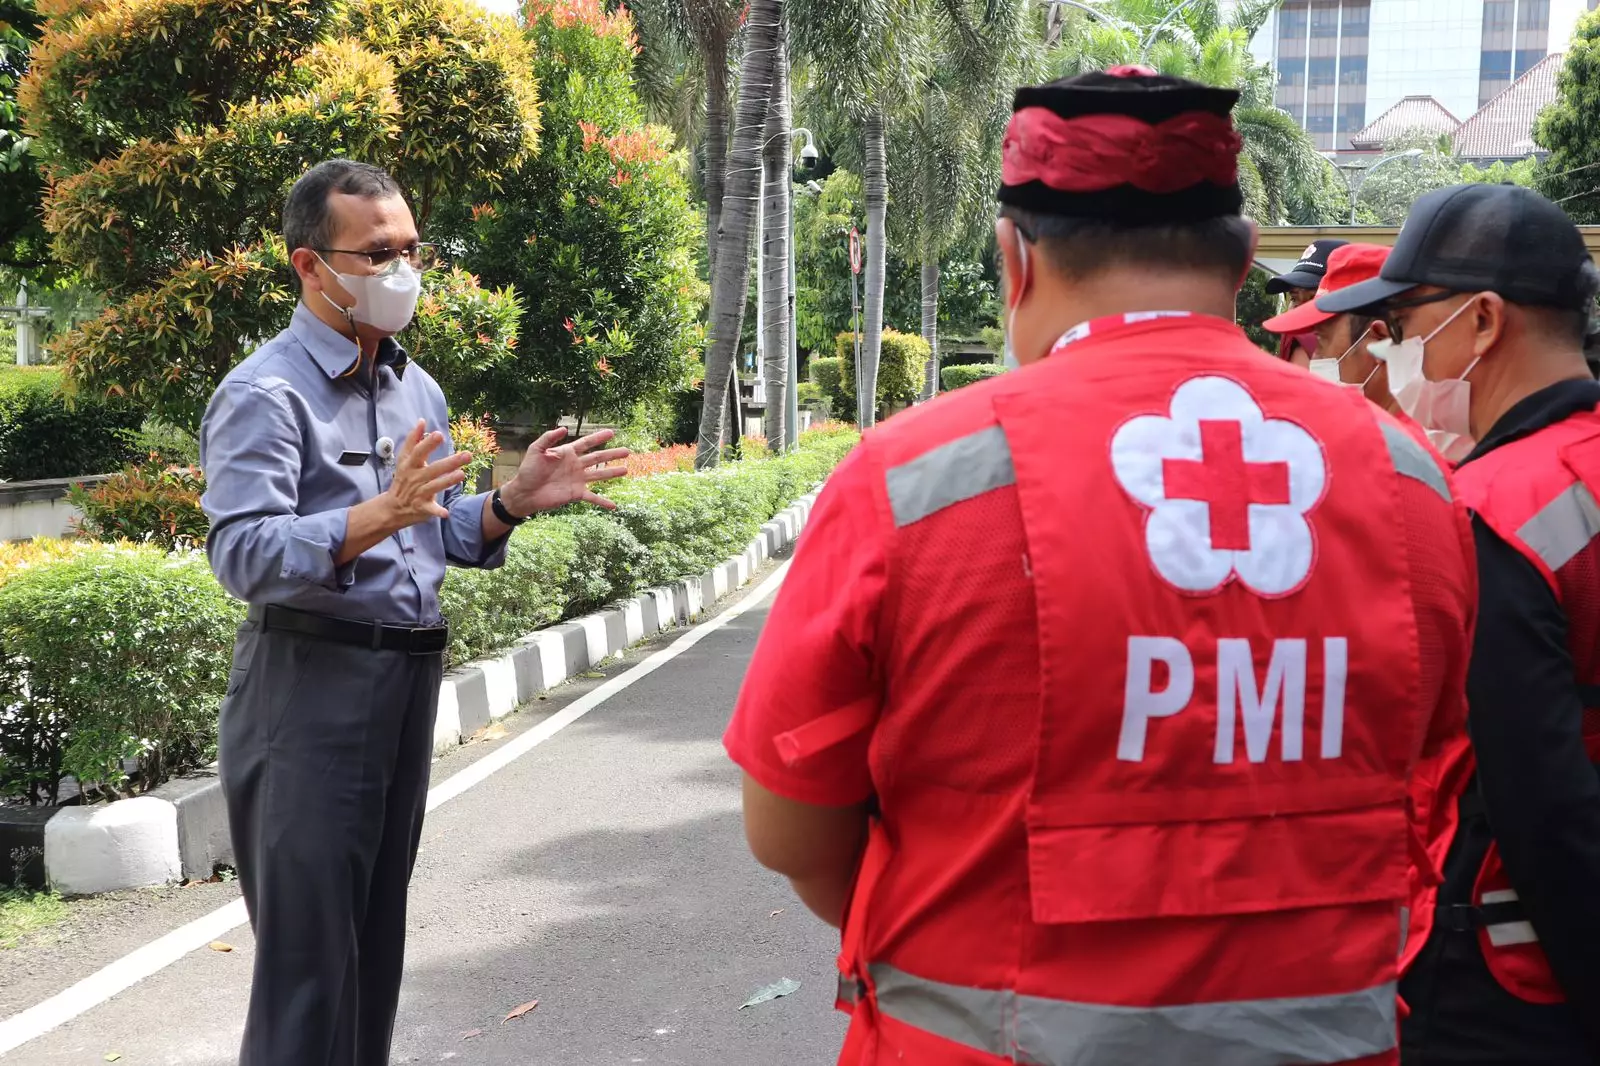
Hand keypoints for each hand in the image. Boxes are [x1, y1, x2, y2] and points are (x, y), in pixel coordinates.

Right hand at [382, 420, 472, 529]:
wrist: (392, 507)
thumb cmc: (402, 479)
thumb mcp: (404, 459)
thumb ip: (413, 440)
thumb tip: (422, 421)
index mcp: (410, 465)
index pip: (418, 452)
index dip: (427, 444)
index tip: (439, 434)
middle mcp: (414, 478)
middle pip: (433, 469)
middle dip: (450, 462)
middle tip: (467, 455)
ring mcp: (418, 493)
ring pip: (434, 486)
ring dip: (447, 481)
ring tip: (462, 474)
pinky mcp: (422, 507)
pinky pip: (430, 509)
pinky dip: (437, 511)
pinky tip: (446, 513)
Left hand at [499, 426, 629, 514]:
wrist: (525, 492)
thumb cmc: (528, 470)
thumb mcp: (535, 450)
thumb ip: (548, 438)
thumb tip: (563, 429)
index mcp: (567, 453)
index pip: (586, 443)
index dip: (599, 437)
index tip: (612, 432)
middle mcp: (575, 465)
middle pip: (598, 458)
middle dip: (612, 454)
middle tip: (627, 451)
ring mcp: (577, 480)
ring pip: (599, 475)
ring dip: (612, 473)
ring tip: (626, 470)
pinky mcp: (576, 493)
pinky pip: (592, 497)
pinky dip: (603, 502)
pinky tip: (614, 506)